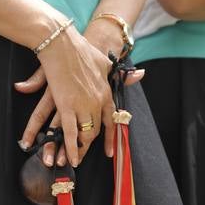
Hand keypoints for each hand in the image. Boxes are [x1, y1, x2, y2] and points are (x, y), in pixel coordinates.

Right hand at [15, 24, 142, 168]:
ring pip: (84, 135)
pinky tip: (68, 159)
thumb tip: (141, 73)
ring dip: (79, 150)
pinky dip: (70, 148)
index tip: (108, 152)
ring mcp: (82, 105)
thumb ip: (122, 73)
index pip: (111, 120)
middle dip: (89, 146)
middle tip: (83, 157)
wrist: (62, 42)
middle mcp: (97, 102)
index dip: (109, 137)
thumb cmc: (82, 50)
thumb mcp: (106, 62)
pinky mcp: (66, 106)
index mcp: (106, 92)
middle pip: (96, 131)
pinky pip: (70, 133)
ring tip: (73, 161)